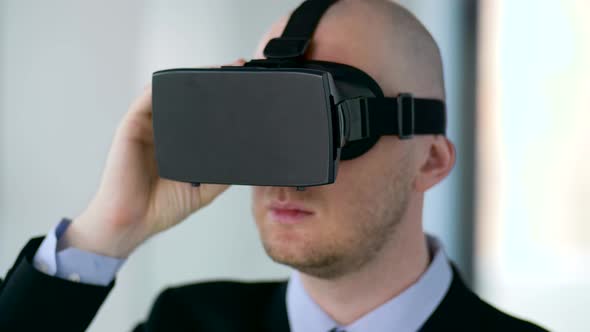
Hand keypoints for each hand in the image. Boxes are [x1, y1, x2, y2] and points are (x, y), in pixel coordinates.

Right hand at [62, 59, 245, 256]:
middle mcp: (164, 130)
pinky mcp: (131, 127)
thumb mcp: (204, 187)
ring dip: (189, 78)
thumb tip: (247, 156)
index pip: (201, 112)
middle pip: (186, 97)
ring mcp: (147, 126)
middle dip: (209, 81)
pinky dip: (162, 87)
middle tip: (234, 70)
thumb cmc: (161, 207)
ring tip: (214, 71)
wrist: (132, 221)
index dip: (220, 98)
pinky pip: (146, 100)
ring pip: (168, 92)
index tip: (243, 85)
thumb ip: (223, 170)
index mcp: (180, 142)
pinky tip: (179, 81)